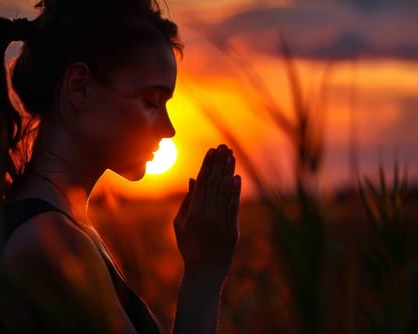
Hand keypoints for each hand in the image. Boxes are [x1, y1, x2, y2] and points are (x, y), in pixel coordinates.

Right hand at [174, 144, 240, 275]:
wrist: (205, 270)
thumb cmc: (189, 246)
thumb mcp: (180, 225)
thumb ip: (187, 201)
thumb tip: (194, 179)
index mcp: (193, 212)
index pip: (202, 183)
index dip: (207, 165)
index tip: (211, 150)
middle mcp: (208, 215)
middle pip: (214, 183)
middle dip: (219, 164)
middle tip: (223, 147)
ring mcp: (221, 222)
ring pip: (225, 192)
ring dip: (228, 172)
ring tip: (231, 156)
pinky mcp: (232, 228)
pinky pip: (234, 207)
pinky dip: (236, 191)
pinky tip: (237, 177)